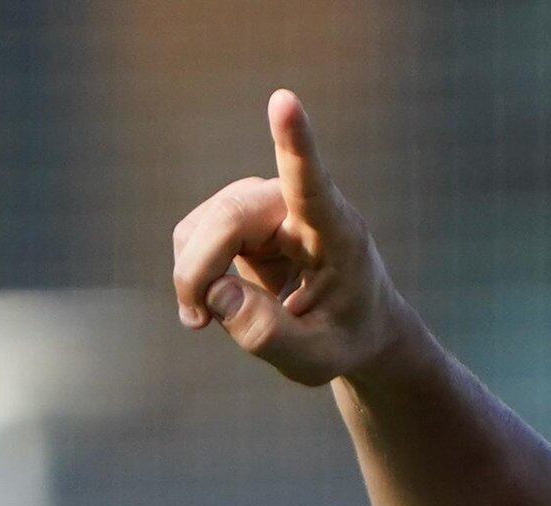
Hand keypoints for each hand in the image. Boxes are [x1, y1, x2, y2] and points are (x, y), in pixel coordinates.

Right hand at [171, 91, 404, 387]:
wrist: (356, 326)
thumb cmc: (345, 339)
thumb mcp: (316, 359)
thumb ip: (269, 335)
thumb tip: (216, 294)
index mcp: (335, 232)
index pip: (311, 182)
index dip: (294, 143)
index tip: (284, 100)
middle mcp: (299, 205)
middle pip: (228, 218)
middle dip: (197, 272)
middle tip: (196, 323)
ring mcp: (267, 202)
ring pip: (203, 224)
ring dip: (194, 274)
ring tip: (215, 318)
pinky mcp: (242, 211)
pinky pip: (195, 234)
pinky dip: (194, 270)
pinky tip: (218, 298)